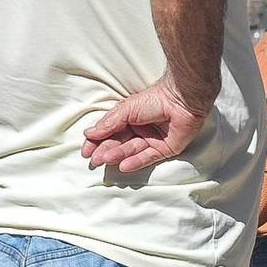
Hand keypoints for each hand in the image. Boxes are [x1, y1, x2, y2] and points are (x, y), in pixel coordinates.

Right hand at [82, 78, 210, 173]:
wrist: (180, 100)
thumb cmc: (154, 99)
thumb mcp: (125, 110)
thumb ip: (109, 124)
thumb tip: (89, 134)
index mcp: (128, 119)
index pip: (108, 132)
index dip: (96, 142)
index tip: (85, 152)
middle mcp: (139, 130)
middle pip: (119, 143)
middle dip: (105, 151)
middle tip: (95, 160)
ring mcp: (152, 140)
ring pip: (132, 151)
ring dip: (118, 156)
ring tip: (106, 159)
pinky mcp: (166, 149)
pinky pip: (148, 158)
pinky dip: (136, 162)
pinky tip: (123, 166)